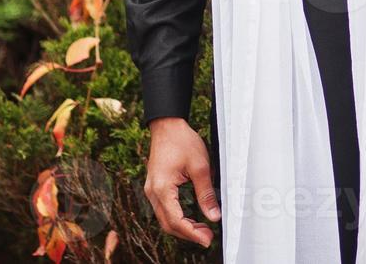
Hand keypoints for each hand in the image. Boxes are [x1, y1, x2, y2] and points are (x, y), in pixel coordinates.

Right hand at [143, 117, 220, 247]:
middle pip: (168, 224)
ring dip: (183, 227)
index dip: (192, 233)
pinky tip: (192, 218)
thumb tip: (214, 216)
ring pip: (165, 218)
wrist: (167, 125)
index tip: (207, 239)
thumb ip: (206, 193)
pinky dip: (177, 217)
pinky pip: (164, 209)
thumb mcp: (200, 166)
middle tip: (208, 237)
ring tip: (203, 229)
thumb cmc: (182, 141)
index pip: (176, 220)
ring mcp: (151, 190)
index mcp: (162, 188)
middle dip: (188, 233)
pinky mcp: (154, 187)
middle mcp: (152, 192)